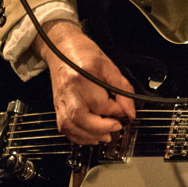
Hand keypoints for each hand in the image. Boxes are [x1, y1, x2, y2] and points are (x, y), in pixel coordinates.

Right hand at [35, 20, 135, 144]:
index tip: (124, 111)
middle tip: (117, 126)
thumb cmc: (85, 55)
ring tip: (106, 136)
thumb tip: (130, 112)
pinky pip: (64, 128)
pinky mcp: (57, 107)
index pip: (100, 103)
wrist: (60, 49)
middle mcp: (69, 91)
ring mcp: (60, 100)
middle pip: (81, 118)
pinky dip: (78, 137)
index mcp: (82, 78)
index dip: (116, 110)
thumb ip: (123, 89)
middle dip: (101, 127)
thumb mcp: (110, 67)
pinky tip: (91, 137)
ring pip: (70, 127)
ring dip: (90, 136)